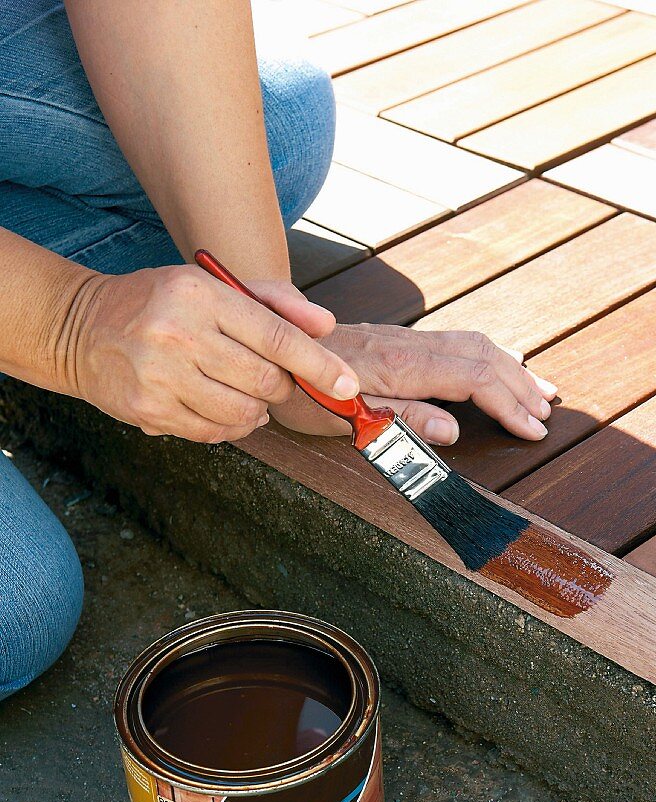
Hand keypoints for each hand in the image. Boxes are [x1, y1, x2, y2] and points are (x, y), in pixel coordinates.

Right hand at [67, 267, 354, 442]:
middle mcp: (179, 334)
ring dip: (256, 410)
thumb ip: (274, 302)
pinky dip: (229, 426)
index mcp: (200, 294)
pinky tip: (217, 406)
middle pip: (264, 381)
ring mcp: (161, 376)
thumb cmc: (158, 303)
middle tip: (269, 379)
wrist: (80, 328)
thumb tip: (325, 326)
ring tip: (242, 393)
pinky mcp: (149, 410)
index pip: (277, 336)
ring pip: (242, 413)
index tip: (346, 385)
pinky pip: (213, 433)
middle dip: (280, 387)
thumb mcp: (210, 285)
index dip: (319, 365)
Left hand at [269, 323, 556, 443]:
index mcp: (401, 366)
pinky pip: (456, 342)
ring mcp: (405, 340)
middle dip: (520, 386)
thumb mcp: (342, 417)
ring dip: (510, 369)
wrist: (268, 347)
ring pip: (473, 344)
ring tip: (539, 390)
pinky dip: (488, 356)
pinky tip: (499, 364)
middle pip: (482, 356)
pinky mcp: (398, 341)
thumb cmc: (300, 390)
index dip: (508, 404)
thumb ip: (400, 420)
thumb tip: (453, 430)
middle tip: (547, 413)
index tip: (532, 430)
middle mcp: (409, 346)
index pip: (473, 379)